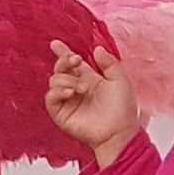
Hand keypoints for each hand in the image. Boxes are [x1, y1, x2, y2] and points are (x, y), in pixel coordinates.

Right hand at [45, 41, 141, 164]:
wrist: (118, 131)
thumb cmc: (122, 109)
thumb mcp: (120, 79)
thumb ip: (109, 62)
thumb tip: (97, 49)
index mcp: (89, 79)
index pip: (72, 63)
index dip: (63, 52)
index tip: (56, 43)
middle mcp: (76, 88)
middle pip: (60, 68)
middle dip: (64, 60)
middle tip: (76, 59)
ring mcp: (67, 101)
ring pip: (54, 80)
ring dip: (67, 79)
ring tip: (82, 88)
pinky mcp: (60, 113)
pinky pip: (50, 97)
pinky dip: (58, 91)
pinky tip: (70, 92)